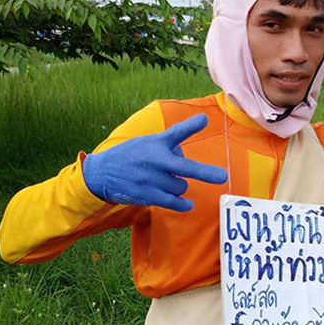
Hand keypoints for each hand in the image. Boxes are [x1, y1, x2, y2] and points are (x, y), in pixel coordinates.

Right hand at [82, 113, 227, 211]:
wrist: (101, 173)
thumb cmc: (131, 155)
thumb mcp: (148, 141)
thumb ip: (172, 139)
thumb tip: (192, 137)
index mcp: (156, 143)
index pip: (175, 132)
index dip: (190, 126)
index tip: (204, 119)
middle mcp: (154, 159)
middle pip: (185, 168)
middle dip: (205, 172)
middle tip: (222, 176)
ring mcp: (150, 178)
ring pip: (180, 186)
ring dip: (179, 186)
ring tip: (165, 180)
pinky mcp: (146, 194)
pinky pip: (171, 202)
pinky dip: (182, 205)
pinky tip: (188, 205)